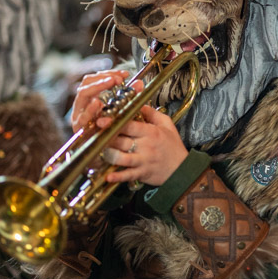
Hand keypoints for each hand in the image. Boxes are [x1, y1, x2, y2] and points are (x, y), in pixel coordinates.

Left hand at [70, 68, 188, 186]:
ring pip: (121, 158)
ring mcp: (143, 161)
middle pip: (120, 140)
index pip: (129, 124)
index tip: (101, 119)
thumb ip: (151, 113)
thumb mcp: (166, 124)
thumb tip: (138, 102)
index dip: (114, 122)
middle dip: (106, 137)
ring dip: (108, 155)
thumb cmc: (173, 146)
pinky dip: (117, 176)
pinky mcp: (142, 173)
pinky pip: (128, 175)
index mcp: (150, 132)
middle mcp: (146, 146)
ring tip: (99, 151)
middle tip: (94, 134)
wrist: (183, 169)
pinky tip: (107, 176)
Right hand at [71, 67, 140, 131]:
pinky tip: (98, 103)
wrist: (106, 158)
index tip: (124, 74)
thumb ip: (128, 98)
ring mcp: (79, 116)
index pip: (94, 80)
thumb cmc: (112, 134)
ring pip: (82, 96)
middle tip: (117, 79)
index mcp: (90, 100)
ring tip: (109, 83)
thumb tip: (140, 83)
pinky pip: (83, 116)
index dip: (108, 74)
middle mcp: (82, 106)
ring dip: (96, 88)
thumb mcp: (121, 114)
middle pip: (86, 84)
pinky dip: (90, 109)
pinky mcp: (80, 129)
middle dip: (102, 79)